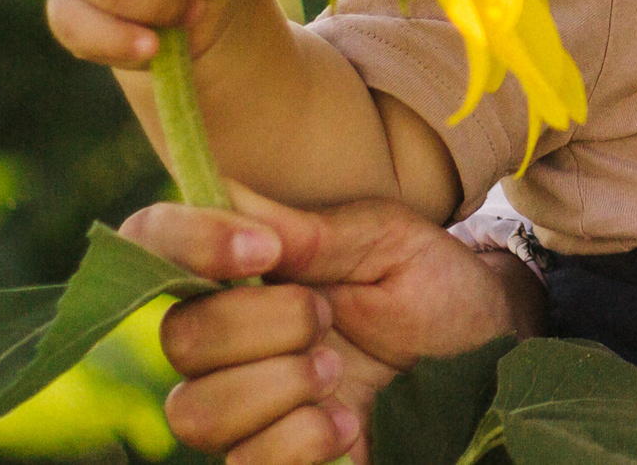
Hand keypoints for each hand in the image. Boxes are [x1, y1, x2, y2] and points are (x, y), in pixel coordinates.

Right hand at [124, 185, 541, 464]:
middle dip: (266, 325)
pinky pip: (246, 463)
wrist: (482, 352)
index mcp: (241, 266)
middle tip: (328, 315)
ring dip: (279, 387)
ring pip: (196, 412)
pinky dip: (300, 441)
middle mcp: (224, 336)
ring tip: (337, 370)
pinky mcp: (273, 455)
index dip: (186, 243)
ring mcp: (242, 402)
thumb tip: (228, 198)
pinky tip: (347, 421)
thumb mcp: (385, 240)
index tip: (263, 252)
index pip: (154, 242)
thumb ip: (310, 232)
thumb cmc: (428, 283)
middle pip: (179, 339)